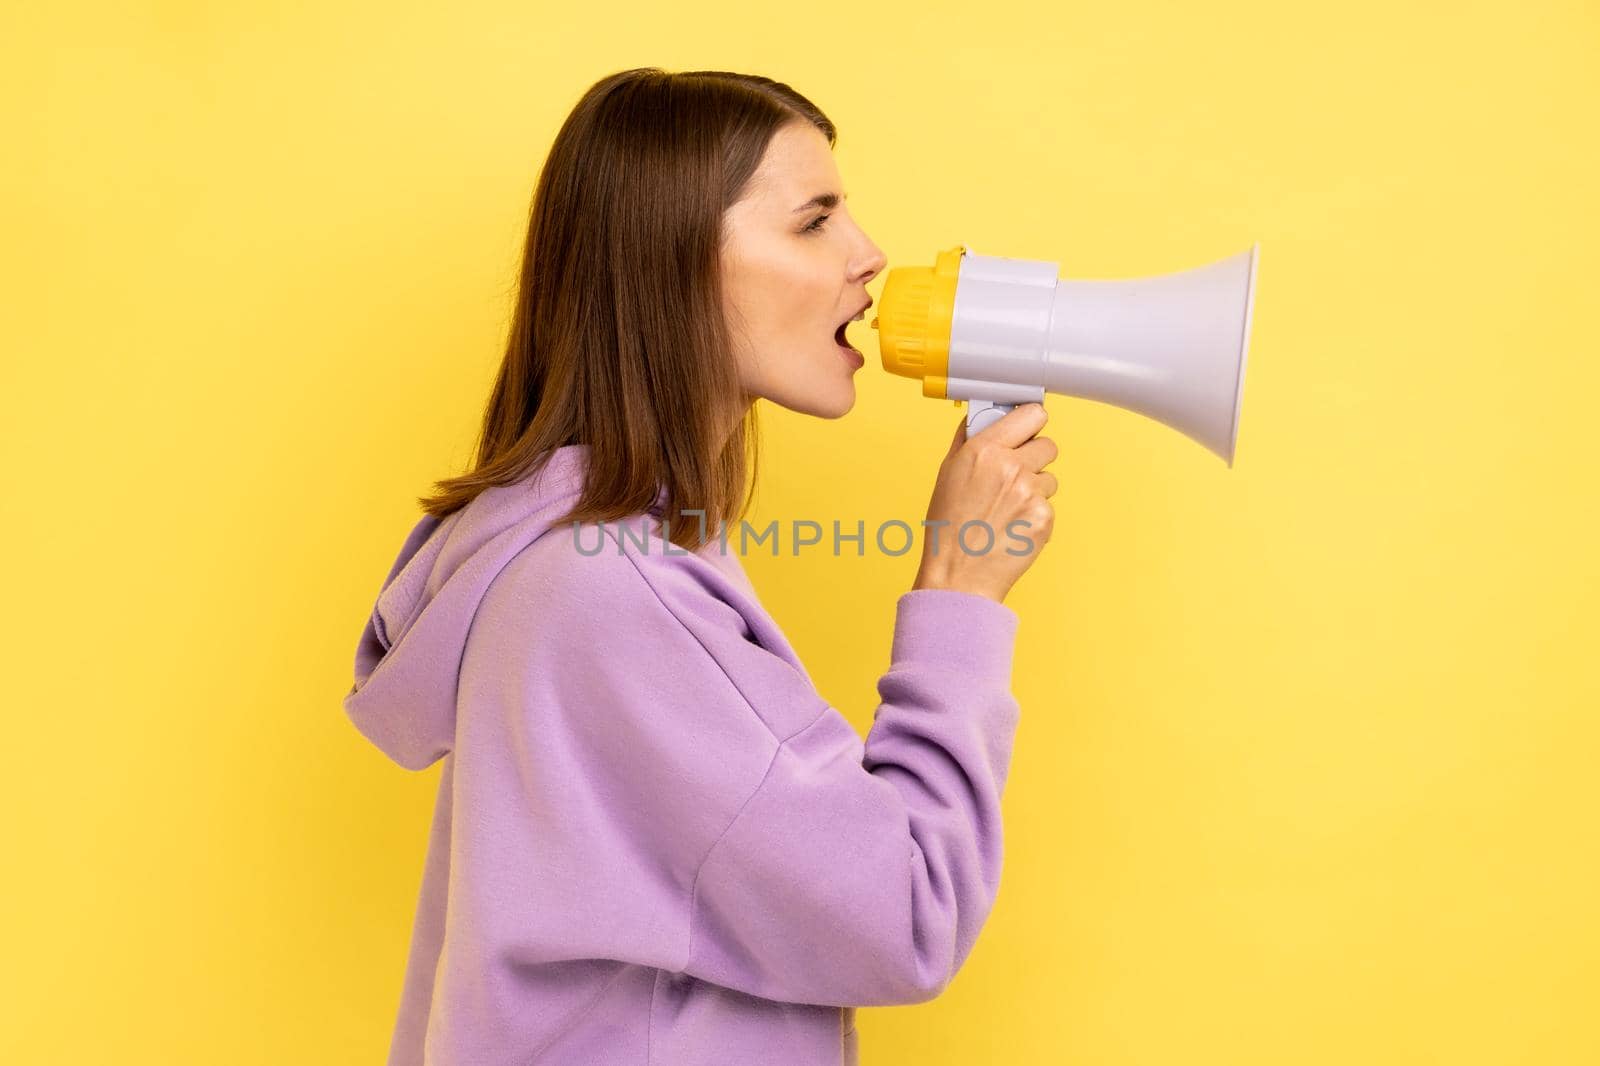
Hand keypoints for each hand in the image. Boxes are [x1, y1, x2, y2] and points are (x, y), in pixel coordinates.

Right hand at [911, 403, 1057, 604]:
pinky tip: (1013, 526)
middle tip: (1014, 475)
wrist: (959, 575)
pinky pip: (1048, 505)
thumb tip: (981, 416)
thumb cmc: (948, 528)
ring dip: (1035, 488)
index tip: (1027, 428)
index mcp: (984, 450)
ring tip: (1008, 508)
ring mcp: (1030, 493)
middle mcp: (1011, 467)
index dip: (1030, 422)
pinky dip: (1034, 514)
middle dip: (1034, 457)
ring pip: (1050, 478)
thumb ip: (968, 440)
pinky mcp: (1044, 517)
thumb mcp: (947, 473)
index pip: (1032, 414)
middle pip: (1048, 445)